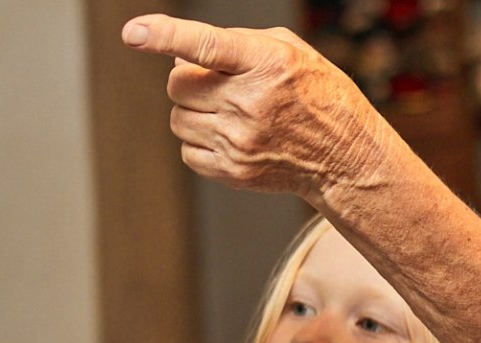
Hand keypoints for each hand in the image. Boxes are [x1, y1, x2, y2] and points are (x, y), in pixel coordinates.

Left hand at [121, 14, 389, 200]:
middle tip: (218, 85)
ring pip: (178, 119)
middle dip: (189, 81)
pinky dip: (201, 142)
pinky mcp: (234, 171)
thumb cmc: (318, 97)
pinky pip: (187, 151)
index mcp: (268, 64)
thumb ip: (236, 42)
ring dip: (195, 112)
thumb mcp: (292, 51)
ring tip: (232, 113)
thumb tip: (180, 51)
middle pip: (177, 85)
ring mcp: (240, 141)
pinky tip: (233, 138)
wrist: (346, 157)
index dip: (166, 36)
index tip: (134, 33)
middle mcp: (251, 103)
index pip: (207, 46)